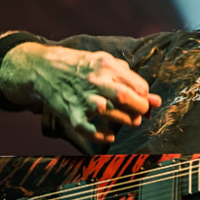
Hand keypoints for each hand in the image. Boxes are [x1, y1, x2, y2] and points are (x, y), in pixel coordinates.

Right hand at [7, 44, 161, 142]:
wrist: (44, 68)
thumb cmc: (81, 66)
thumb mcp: (106, 63)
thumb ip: (130, 78)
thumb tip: (155, 100)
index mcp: (107, 66)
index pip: (138, 85)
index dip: (145, 96)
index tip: (143, 99)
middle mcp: (96, 81)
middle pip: (126, 98)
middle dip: (140, 109)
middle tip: (140, 113)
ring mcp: (82, 98)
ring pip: (111, 113)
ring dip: (126, 121)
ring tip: (129, 121)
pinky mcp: (71, 113)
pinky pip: (88, 129)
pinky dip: (102, 136)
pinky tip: (110, 136)